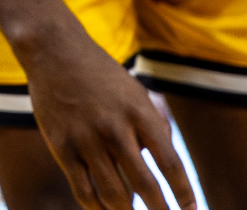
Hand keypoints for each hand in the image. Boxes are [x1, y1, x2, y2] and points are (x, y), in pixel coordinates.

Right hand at [24, 33, 195, 209]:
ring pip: (113, 194)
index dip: (183, 191)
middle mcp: (114, 128)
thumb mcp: (136, 93)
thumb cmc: (102, 75)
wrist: (54, 52)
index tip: (191, 209)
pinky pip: (83, 189)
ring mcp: (85, 139)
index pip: (169, 162)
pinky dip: (97, 208)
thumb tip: (166, 167)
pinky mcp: (61, 146)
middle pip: (144, 184)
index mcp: (139, 112)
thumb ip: (154, 127)